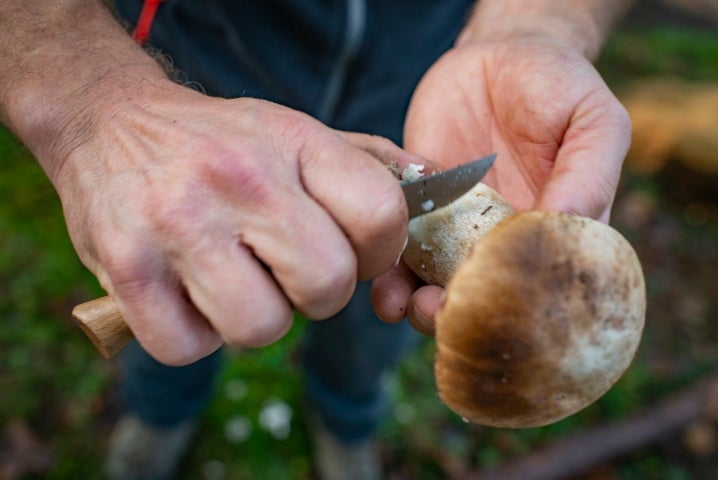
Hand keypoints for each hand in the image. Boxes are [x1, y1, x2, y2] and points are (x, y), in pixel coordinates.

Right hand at [53, 83, 425, 364]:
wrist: (110, 123)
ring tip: (231, 279)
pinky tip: (185, 294)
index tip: (354, 253)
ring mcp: (179, 224)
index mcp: (295, 142)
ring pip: (260, 328)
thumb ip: (369, 161)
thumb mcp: (295, 131)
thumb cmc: (220, 142)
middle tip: (285, 271)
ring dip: (253, 318)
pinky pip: (189, 348)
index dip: (380, 255)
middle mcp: (240, 179)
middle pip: (327, 287)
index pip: (381, 218)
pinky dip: (194, 334)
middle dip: (317, 295)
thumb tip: (438, 183)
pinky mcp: (125, 267)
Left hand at [372, 35, 630, 332]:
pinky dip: (392, 273)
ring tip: (405, 305)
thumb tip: (566, 227)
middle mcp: (507, 240)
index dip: (518, 306)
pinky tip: (384, 283)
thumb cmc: (557, 86)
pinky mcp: (424, 212)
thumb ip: (589, 174)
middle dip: (462, 314)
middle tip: (439, 313)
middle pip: (487, 297)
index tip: (494, 311)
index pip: (541, 286)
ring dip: (420, 304)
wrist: (497, 56)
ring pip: (440, 284)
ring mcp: (461, 229)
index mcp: (556, 232)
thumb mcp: (593, 119)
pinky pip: (405, 251)